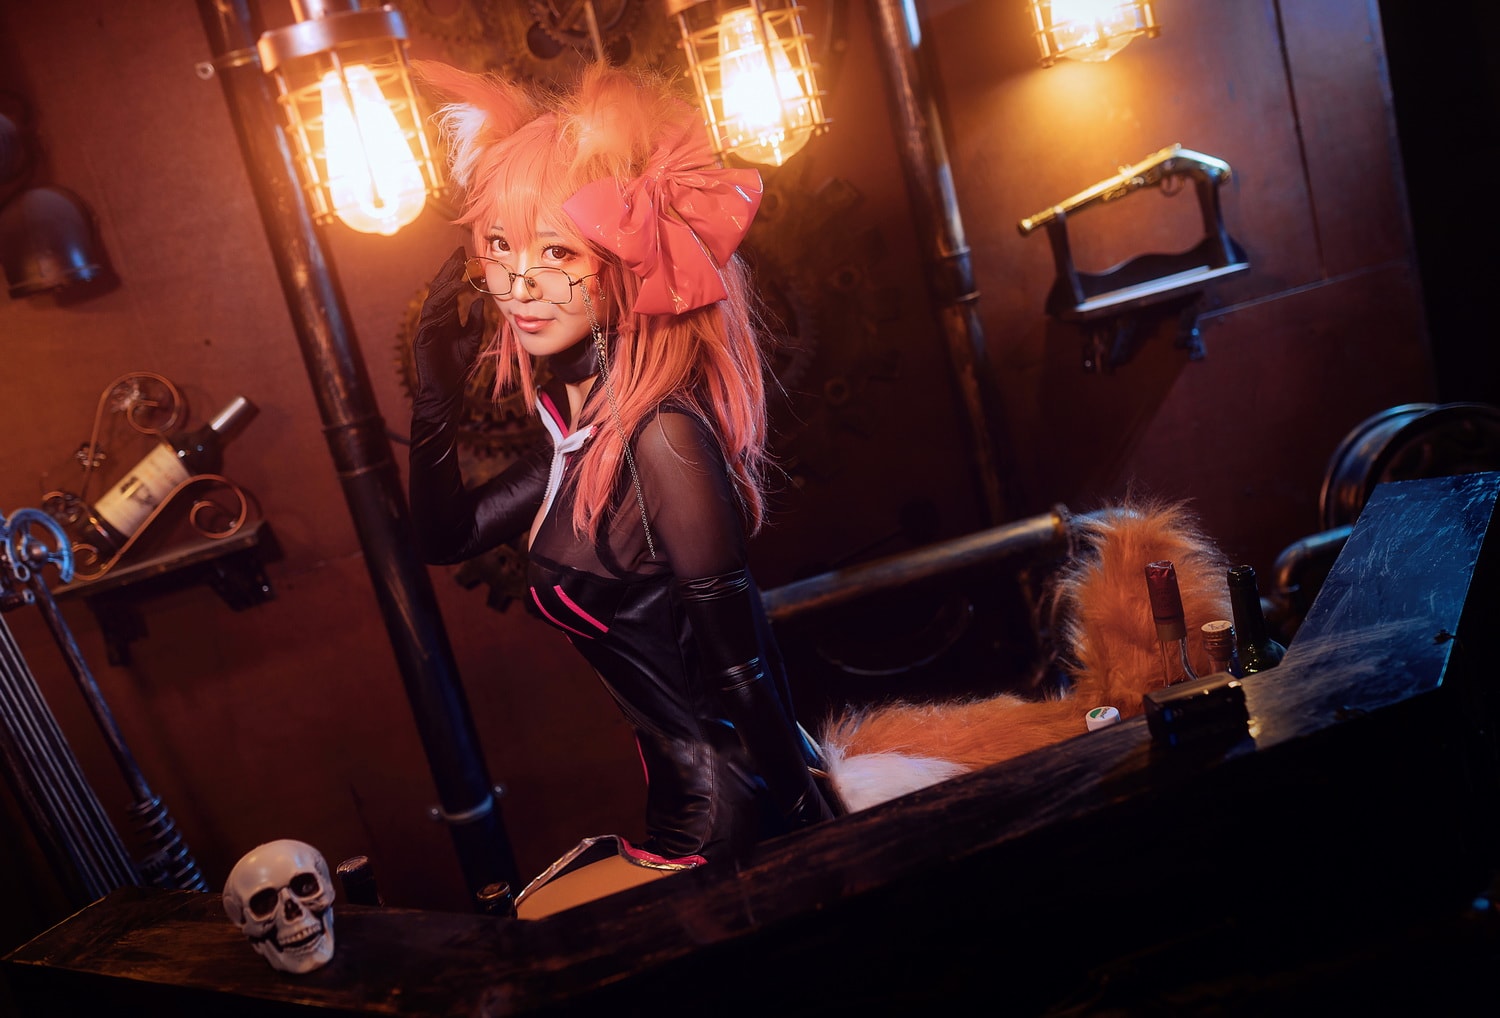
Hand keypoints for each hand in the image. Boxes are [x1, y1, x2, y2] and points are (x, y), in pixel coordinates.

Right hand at [412, 246, 485, 422]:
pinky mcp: (423, 336)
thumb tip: (479, 300)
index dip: (455, 272)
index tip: (465, 255)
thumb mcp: (472, 340)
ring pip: (434, 298)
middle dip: (448, 270)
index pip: (449, 290)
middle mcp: (434, 318)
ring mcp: (427, 326)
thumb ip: (474, 321)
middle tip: (458, 253)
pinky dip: (443, 302)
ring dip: (446, 282)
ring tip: (457, 268)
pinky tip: (454, 292)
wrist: (446, 389)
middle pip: (439, 289)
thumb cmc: (457, 367)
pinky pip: (432, 315)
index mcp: (445, 317)